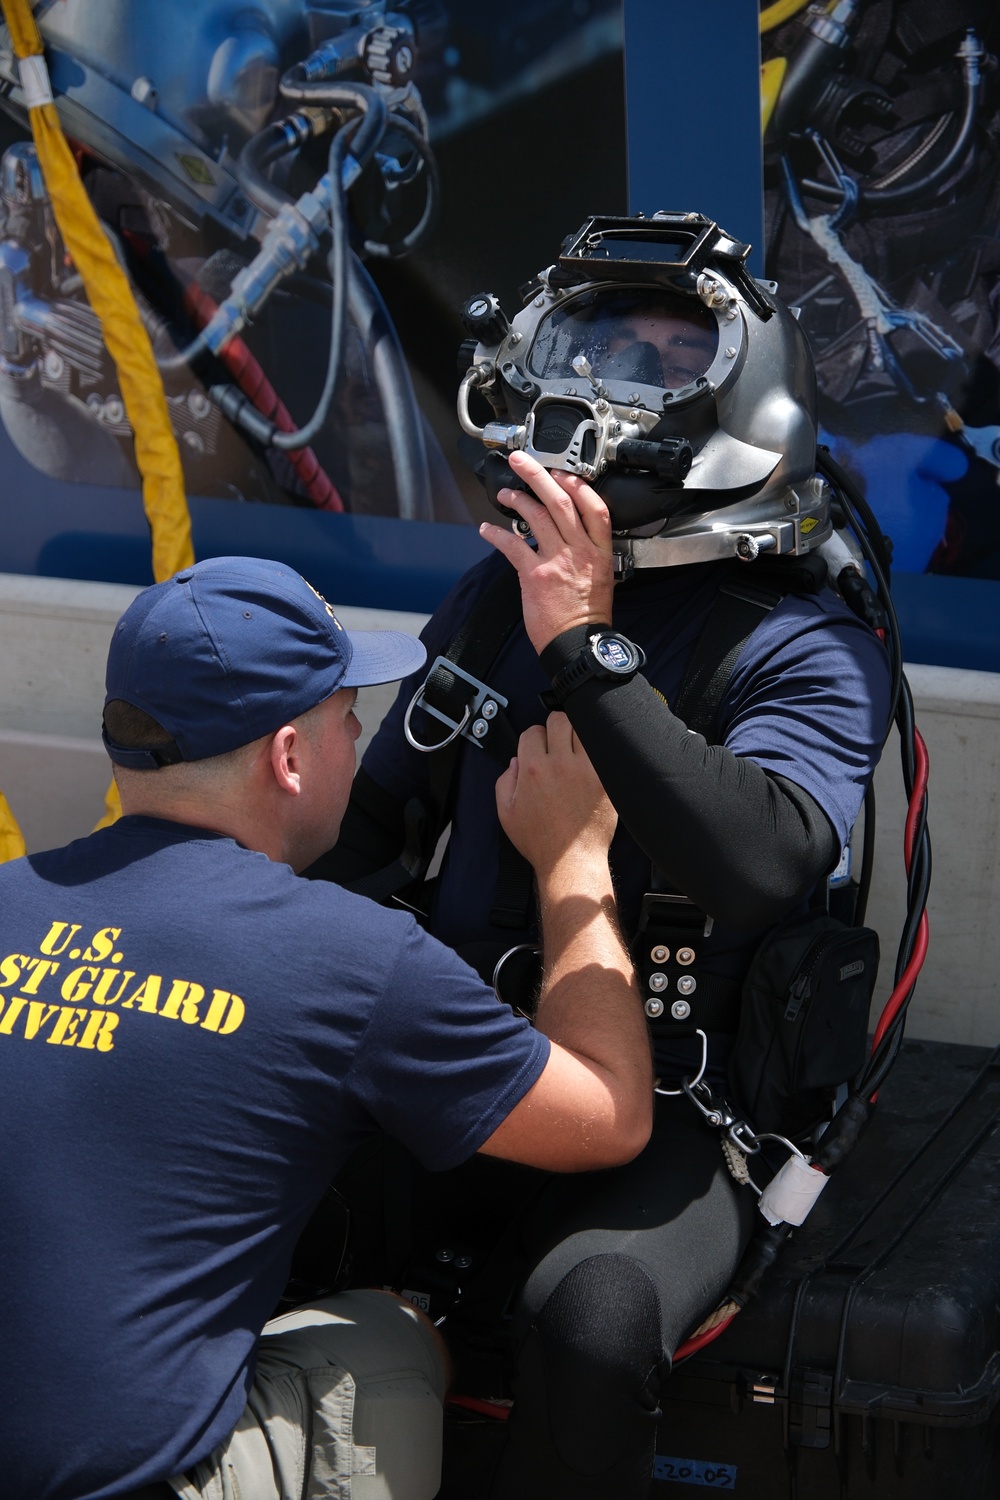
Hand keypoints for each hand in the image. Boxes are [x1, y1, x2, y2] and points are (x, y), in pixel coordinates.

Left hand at [479, 452, 613, 654]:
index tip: (561, 473)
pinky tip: (486, 529)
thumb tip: (571, 538)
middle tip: (521, 461)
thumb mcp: (602, 579)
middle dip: (538, 476)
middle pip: (560, 502)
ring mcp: (557, 561)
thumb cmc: (588, 617)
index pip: (594, 507)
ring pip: (536, 517)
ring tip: (504, 493)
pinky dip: (496, 534)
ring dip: (516, 499)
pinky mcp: (534, 575)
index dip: (577, 485)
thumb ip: (588, 554)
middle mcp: (580, 551)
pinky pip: (512, 546)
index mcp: (600, 552)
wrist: (578, 645)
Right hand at [495, 711, 615, 878]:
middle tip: (557, 745)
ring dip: (577, 735)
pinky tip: (591, 762)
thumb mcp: (506, 813)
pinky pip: (602, 750)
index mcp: (533, 769)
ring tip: (575, 750)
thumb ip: (504, 781)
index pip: (533, 731)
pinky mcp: (605, 778)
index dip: (533, 739)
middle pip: (559, 720)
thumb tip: (516, 761)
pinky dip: (596, 751)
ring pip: (584, 728)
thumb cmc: (540, 841)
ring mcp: (587, 770)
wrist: (571, 860)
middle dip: (555, 729)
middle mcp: (560, 765)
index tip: (538, 750)